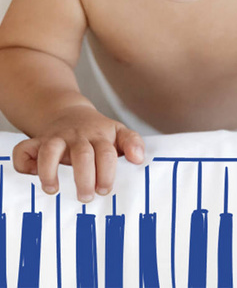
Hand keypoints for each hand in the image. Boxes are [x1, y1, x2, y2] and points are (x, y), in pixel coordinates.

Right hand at [12, 105, 145, 201]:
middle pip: (82, 155)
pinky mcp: (38, 141)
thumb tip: (139, 159)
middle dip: (85, 178)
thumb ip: (132, 142)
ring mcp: (57, 138)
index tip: (105, 190)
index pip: (107, 153)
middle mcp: (78, 136)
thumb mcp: (117, 132)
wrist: (70, 113)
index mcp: (100, 136)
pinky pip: (24, 149)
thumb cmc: (97, 132)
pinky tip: (30, 176)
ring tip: (52, 190)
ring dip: (50, 171)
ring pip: (51, 150)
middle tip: (86, 197)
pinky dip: (24, 163)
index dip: (107, 172)